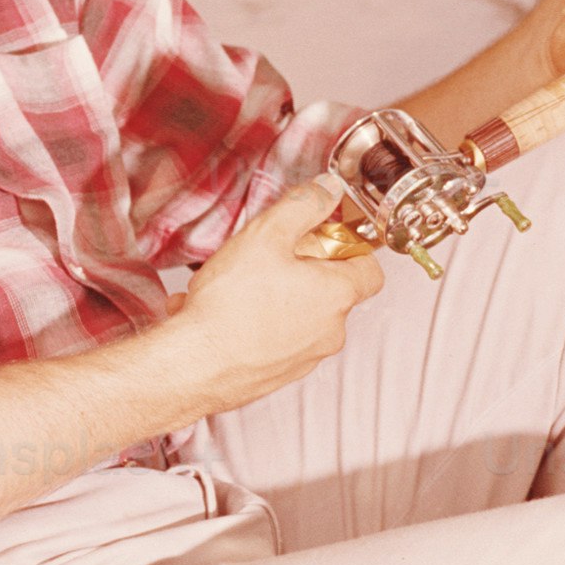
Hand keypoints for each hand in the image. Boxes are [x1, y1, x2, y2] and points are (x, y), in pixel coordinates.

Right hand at [169, 180, 386, 406]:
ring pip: (302, 316)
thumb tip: (328, 189)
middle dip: (304, 269)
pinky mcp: (278, 375)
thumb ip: (303, 206)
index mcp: (337, 295)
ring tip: (238, 286)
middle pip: (332, 290)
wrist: (195, 365)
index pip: (370, 267)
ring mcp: (305, 358)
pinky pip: (277, 341)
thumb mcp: (266, 235)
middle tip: (269, 257)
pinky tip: (226, 313)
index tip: (320, 236)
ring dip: (278, 297)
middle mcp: (330, 332)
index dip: (347, 246)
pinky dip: (259, 325)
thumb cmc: (230, 305)